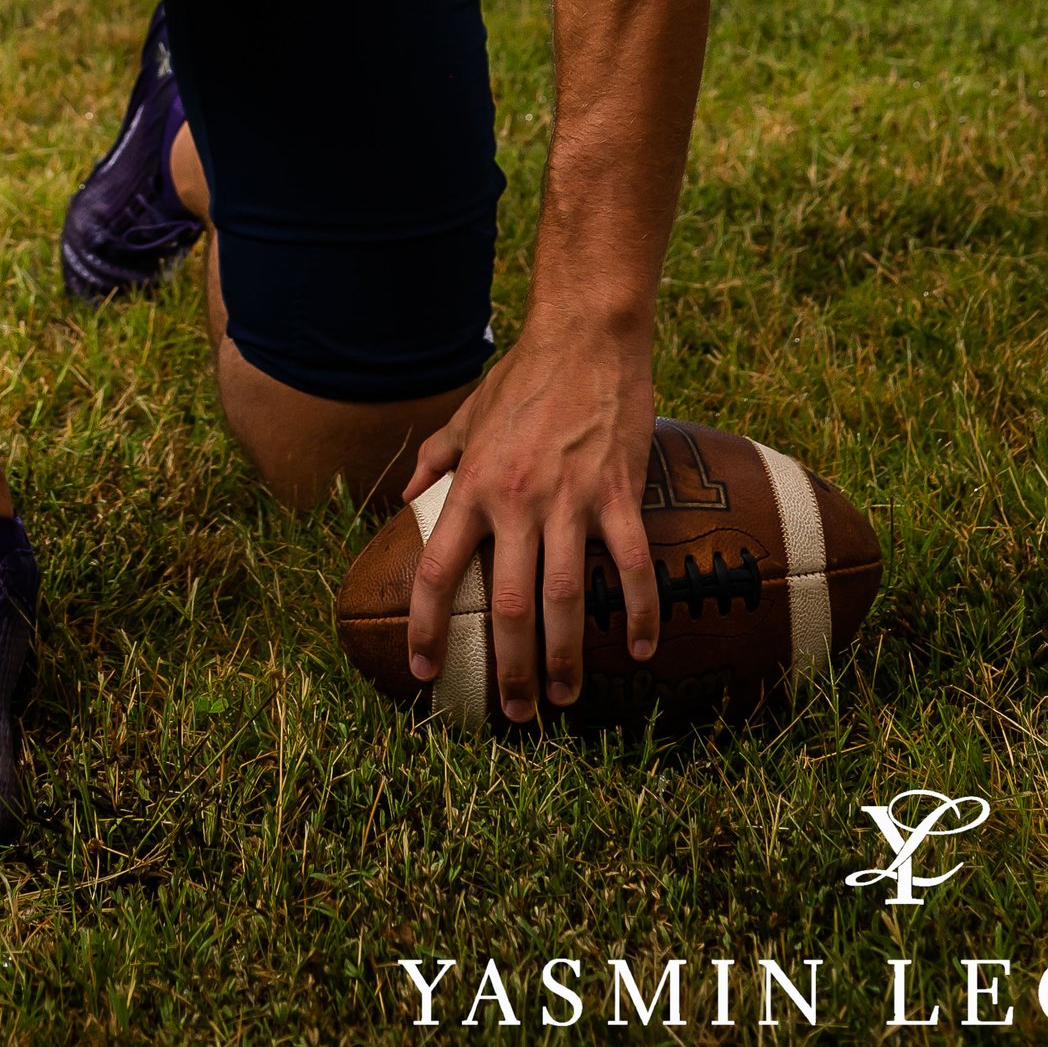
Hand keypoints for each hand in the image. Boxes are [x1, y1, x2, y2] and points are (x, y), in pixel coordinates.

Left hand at [401, 318, 660, 720]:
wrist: (585, 333)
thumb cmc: (524, 375)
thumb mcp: (466, 415)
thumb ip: (435, 460)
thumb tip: (405, 497)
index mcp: (474, 486)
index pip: (439, 570)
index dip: (427, 626)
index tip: (424, 670)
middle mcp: (517, 500)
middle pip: (506, 604)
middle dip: (509, 668)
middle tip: (515, 713)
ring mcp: (571, 498)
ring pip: (565, 596)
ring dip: (566, 655)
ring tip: (567, 698)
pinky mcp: (618, 492)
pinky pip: (632, 564)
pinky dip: (638, 610)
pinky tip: (642, 648)